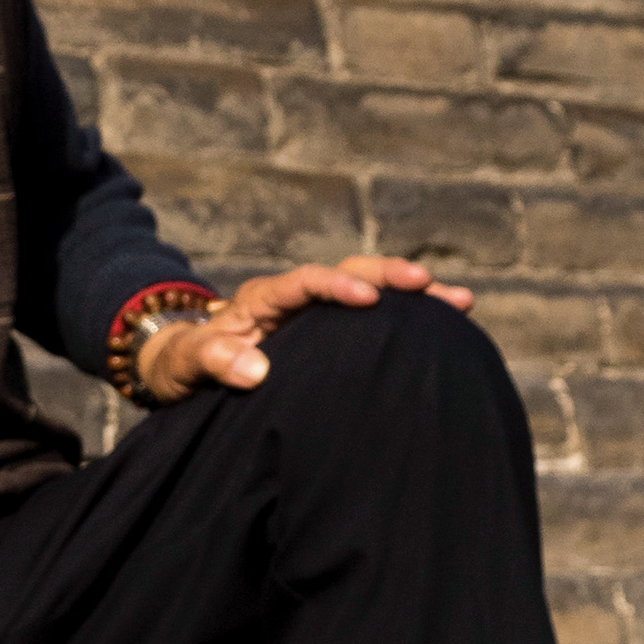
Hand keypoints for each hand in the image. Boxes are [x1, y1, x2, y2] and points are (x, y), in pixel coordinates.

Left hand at [133, 254, 478, 402]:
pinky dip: (407, 320)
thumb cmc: (182, 365)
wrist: (184, 368)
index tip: (368, 299)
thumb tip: (257, 370)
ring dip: (414, 296)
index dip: (336, 285)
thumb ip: (214, 362)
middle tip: (433, 287)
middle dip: (391, 277)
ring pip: (371, 292)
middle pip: (350, 273)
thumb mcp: (185, 365)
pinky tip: (447, 327)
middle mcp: (296, 298)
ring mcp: (317, 314)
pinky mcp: (331, 333)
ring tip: (461, 303)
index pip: (305, 281)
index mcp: (262, 299)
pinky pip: (373, 320)